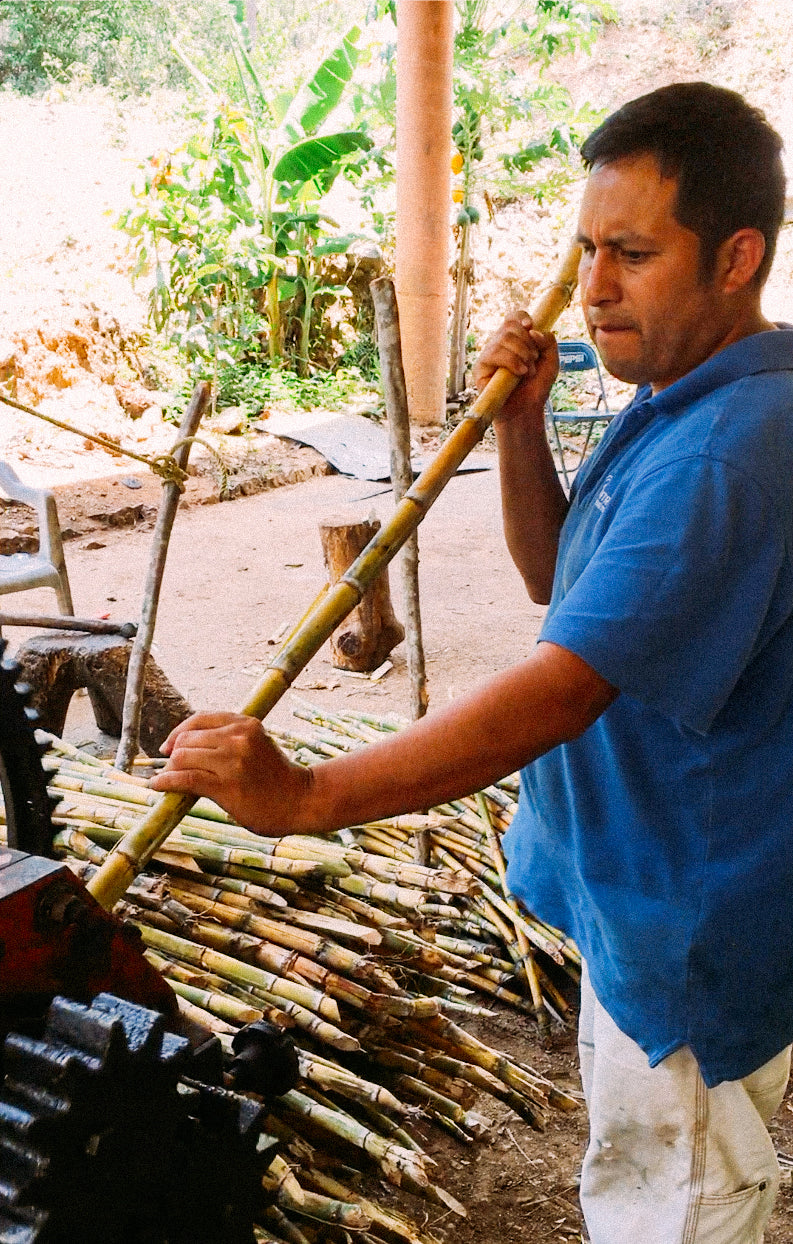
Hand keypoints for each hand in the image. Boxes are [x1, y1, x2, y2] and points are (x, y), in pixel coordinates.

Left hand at [150, 712, 313, 835]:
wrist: (301, 800)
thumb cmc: (276, 777)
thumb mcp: (256, 744)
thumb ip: (229, 739)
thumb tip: (183, 747)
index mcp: (246, 723)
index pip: (200, 719)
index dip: (178, 732)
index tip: (169, 746)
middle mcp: (239, 737)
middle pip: (188, 740)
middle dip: (173, 756)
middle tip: (170, 770)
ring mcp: (233, 761)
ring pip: (183, 758)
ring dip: (170, 770)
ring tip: (167, 780)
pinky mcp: (226, 785)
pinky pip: (184, 779)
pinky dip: (165, 782)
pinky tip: (157, 786)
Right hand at [473, 314, 558, 428]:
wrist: (526, 411)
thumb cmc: (536, 387)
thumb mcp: (551, 362)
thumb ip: (548, 342)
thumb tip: (532, 330)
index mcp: (514, 340)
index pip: (512, 318)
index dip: (521, 317)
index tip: (530, 326)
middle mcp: (499, 344)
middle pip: (510, 326)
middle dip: (527, 342)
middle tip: (534, 360)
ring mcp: (488, 355)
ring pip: (502, 338)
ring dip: (521, 353)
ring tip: (528, 371)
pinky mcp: (480, 368)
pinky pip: (493, 354)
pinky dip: (511, 361)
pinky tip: (520, 373)